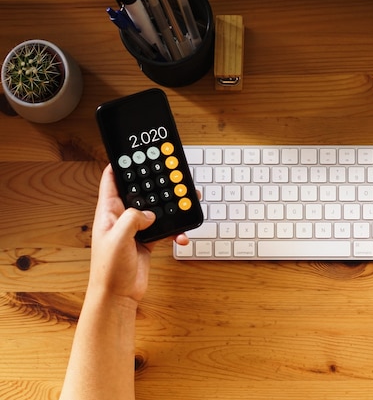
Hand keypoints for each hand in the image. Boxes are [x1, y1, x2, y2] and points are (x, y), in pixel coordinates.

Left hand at [89, 164, 189, 302]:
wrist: (118, 296)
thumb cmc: (109, 270)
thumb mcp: (118, 238)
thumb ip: (134, 219)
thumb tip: (150, 213)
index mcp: (109, 212)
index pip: (112, 181)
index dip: (121, 165)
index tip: (134, 153)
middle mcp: (122, 218)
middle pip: (140, 192)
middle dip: (154, 183)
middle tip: (169, 174)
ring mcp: (136, 229)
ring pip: (156, 210)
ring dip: (170, 207)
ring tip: (185, 201)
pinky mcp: (147, 241)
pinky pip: (165, 229)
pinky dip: (176, 230)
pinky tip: (182, 235)